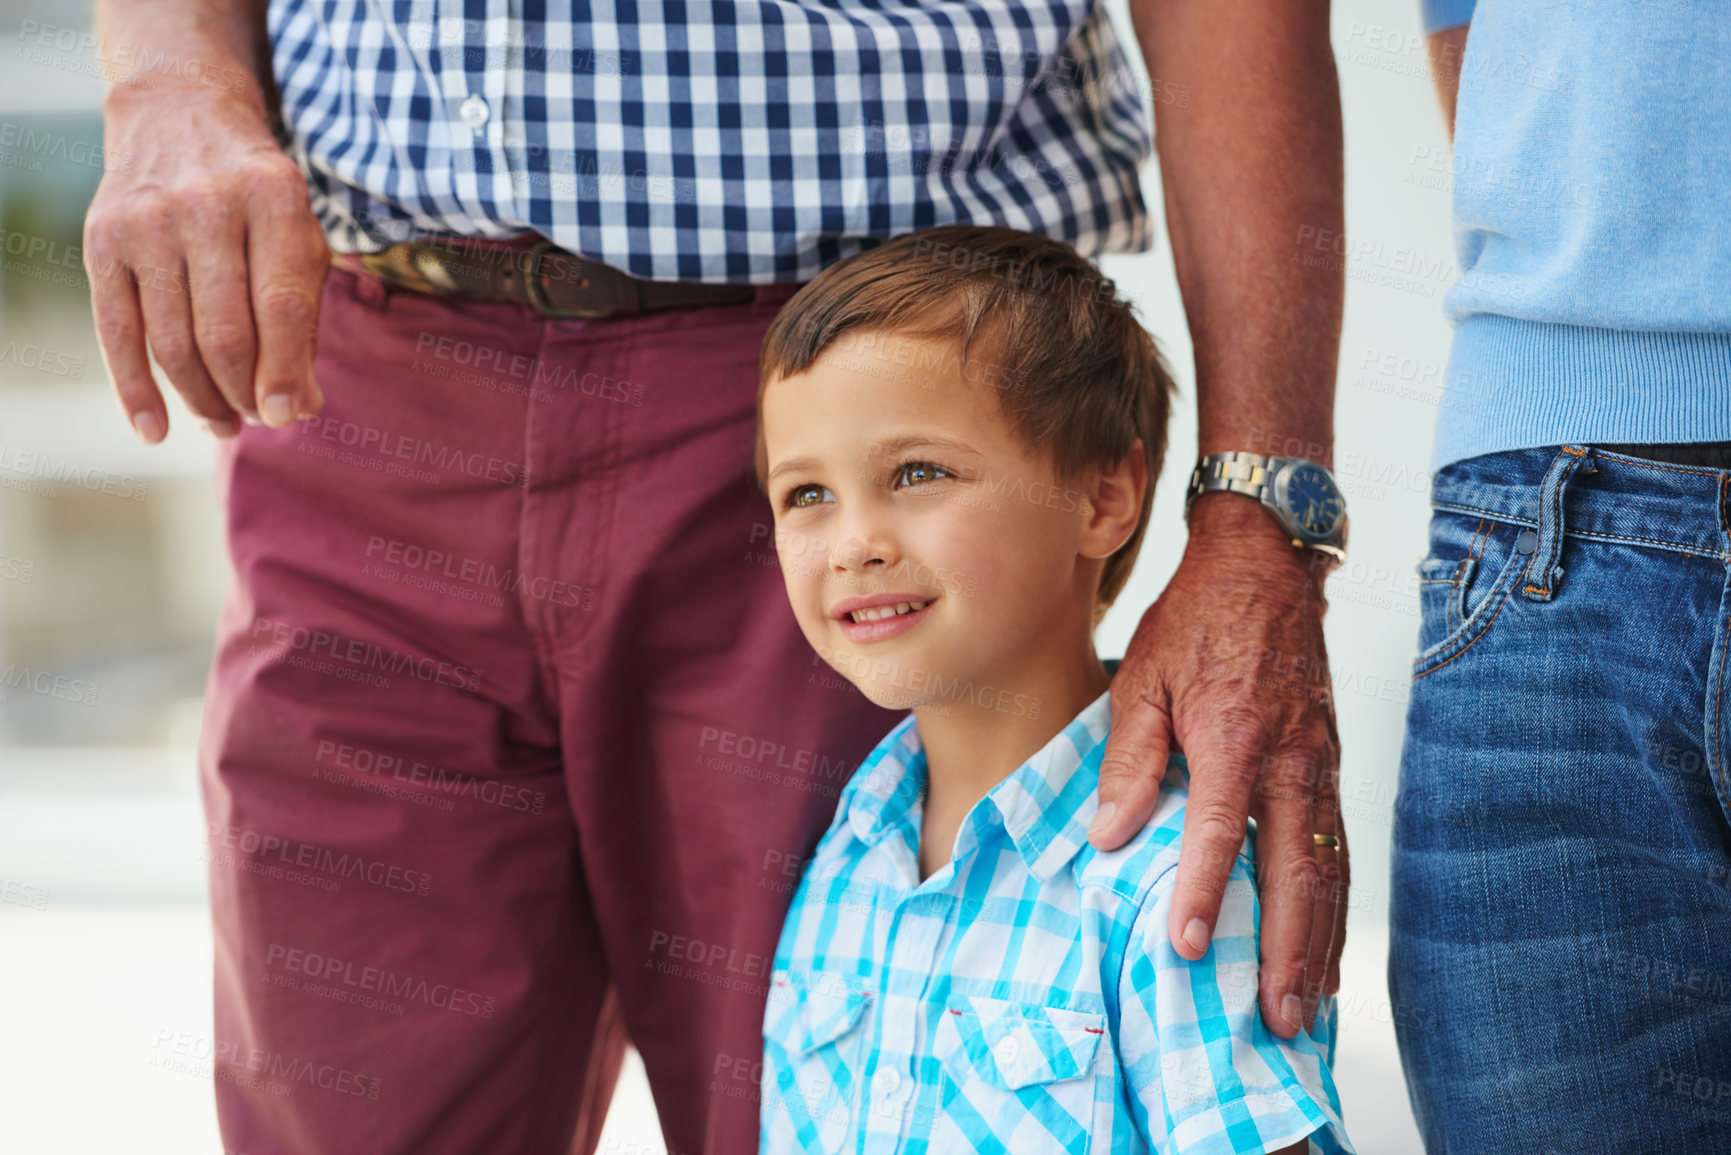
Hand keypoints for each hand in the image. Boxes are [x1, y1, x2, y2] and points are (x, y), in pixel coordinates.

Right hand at [83, 78, 328, 442]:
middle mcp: (207, 204)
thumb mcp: (300, 236)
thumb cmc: (258, 197)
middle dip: (244, 392)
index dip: (284, 372)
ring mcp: (148, 220)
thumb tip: (301, 406)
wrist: (179, 115)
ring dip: (200, 399)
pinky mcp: (103, 238)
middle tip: (257, 418)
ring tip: (224, 424)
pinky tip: (156, 430)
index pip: (280, 307)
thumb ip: (305, 317)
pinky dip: (135, 390)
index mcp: (274, 198)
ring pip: (173, 342)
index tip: (288, 415)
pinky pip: (117, 331)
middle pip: (224, 333)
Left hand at [1089, 493, 1347, 1037]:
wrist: (1267, 565)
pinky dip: (1335, 907)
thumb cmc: (1196, 620)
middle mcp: (1290, 759)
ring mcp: (1320, 766)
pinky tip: (1323, 950)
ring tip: (1305, 1008)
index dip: (1204, 891)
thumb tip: (1111, 835)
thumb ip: (1130, 758)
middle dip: (1289, 952)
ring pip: (1328, 871)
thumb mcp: (1142, 676)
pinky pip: (1339, 849)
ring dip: (1320, 944)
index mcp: (1236, 734)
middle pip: (1296, 872)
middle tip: (1276, 1019)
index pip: (1220, 830)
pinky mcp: (1330, 767)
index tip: (1187, 948)